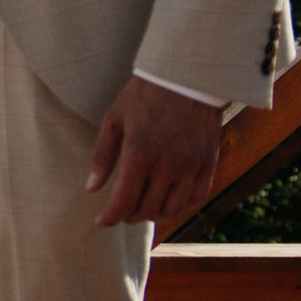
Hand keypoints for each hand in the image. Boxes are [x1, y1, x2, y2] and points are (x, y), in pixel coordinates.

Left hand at [87, 75, 224, 233]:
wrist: (186, 78)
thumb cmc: (145, 96)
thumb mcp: (115, 120)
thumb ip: (102, 156)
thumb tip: (92, 189)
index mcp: (140, 153)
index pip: (123, 202)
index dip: (110, 218)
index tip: (101, 222)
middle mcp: (167, 165)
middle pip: (146, 209)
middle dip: (129, 216)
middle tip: (121, 212)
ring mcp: (190, 166)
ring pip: (171, 209)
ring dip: (153, 214)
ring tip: (142, 208)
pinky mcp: (208, 163)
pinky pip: (195, 198)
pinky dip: (180, 207)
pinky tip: (168, 202)